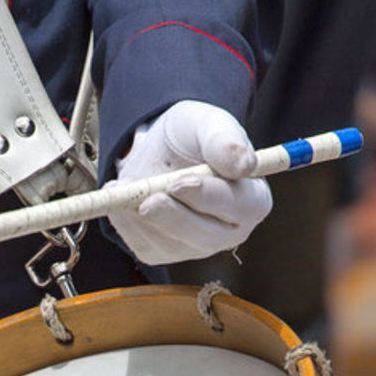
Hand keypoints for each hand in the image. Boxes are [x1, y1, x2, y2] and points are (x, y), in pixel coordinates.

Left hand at [107, 100, 272, 263]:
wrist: (161, 150)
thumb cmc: (193, 136)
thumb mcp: (207, 123)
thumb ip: (225, 139)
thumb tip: (244, 164)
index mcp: (252, 199)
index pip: (241, 207)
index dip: (209, 197)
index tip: (179, 182)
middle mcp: (229, 230)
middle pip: (206, 237)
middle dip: (173, 218)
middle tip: (147, 200)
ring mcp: (197, 246)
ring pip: (172, 245)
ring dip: (143, 217)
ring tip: (127, 183)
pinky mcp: (165, 252)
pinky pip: (145, 245)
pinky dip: (127, 222)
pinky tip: (123, 195)